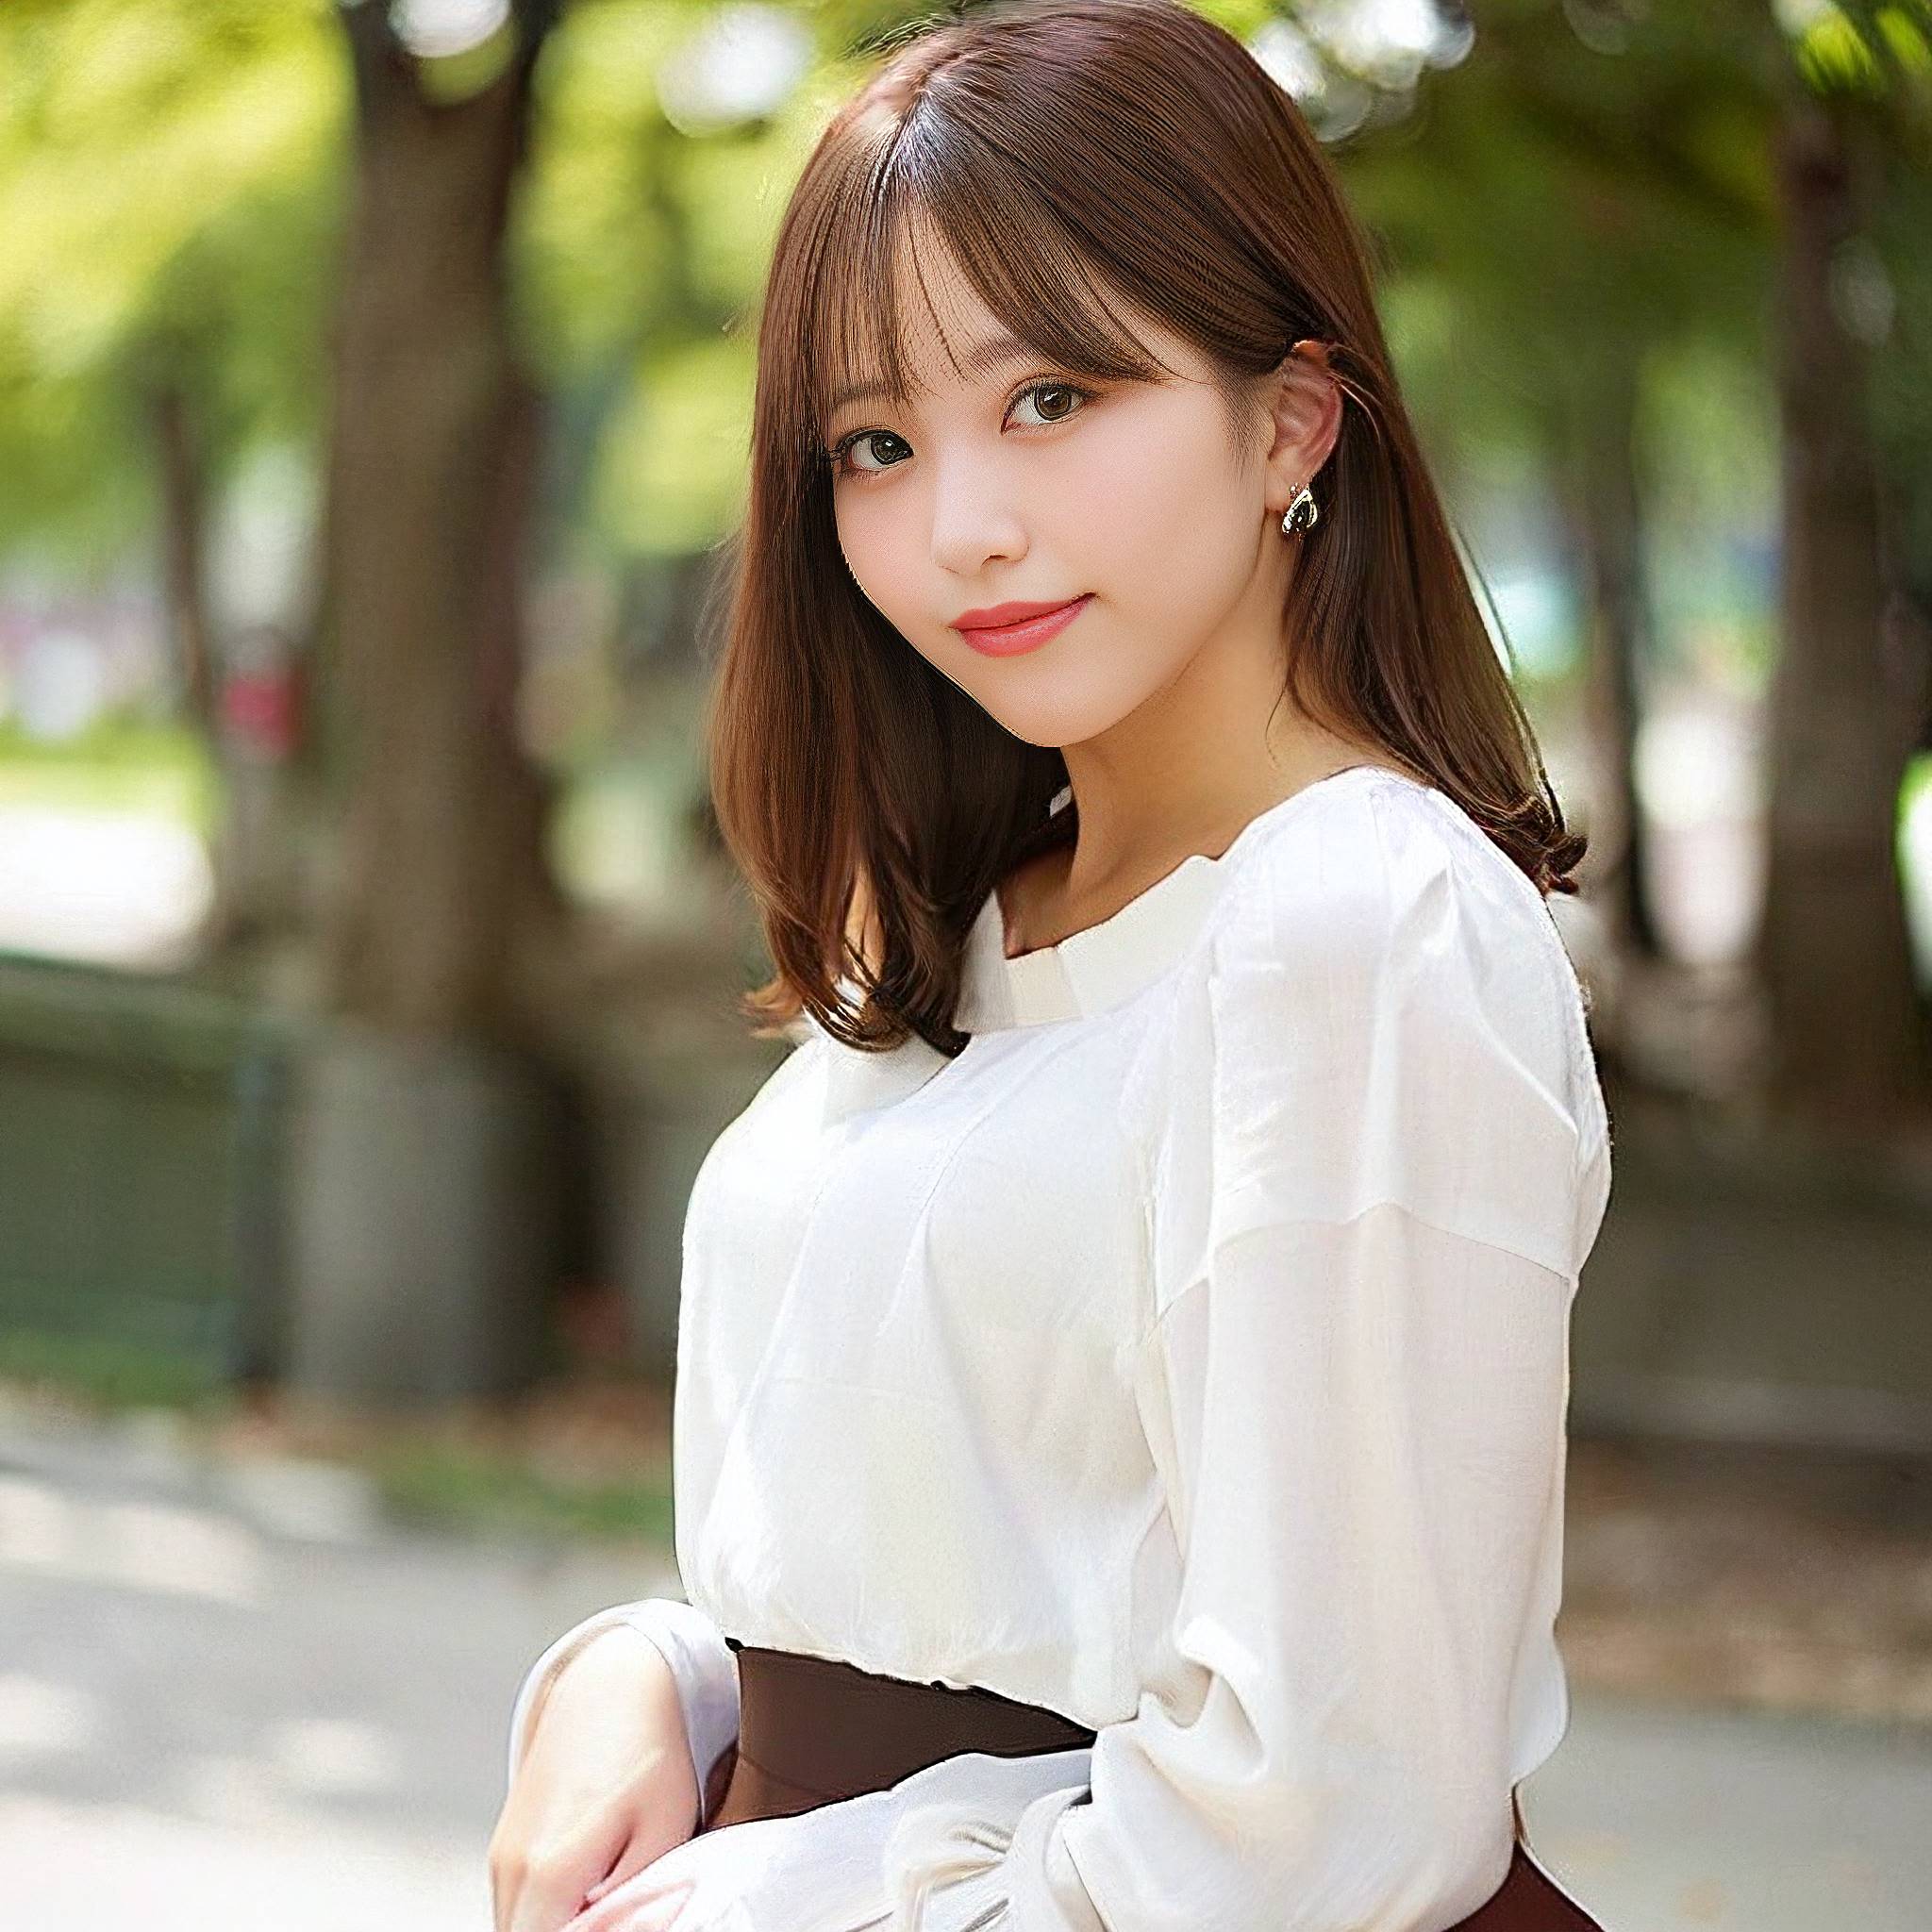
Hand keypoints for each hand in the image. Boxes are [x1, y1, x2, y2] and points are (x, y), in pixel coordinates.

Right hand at [490, 1625, 703, 1931]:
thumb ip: (632, 1906)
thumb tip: (619, 1931)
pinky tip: (588, 1887)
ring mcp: (501, 1856)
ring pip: (515, 1925)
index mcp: (547, 1871)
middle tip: (615, 1914)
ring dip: (556, 1924)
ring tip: (604, 1902)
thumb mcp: (663, 1834)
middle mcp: (510, 1867)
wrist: (616, 1685)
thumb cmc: (648, 1753)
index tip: (620, 1918)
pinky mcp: (504, 1846)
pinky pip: (516, 1904)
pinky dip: (547, 1910)